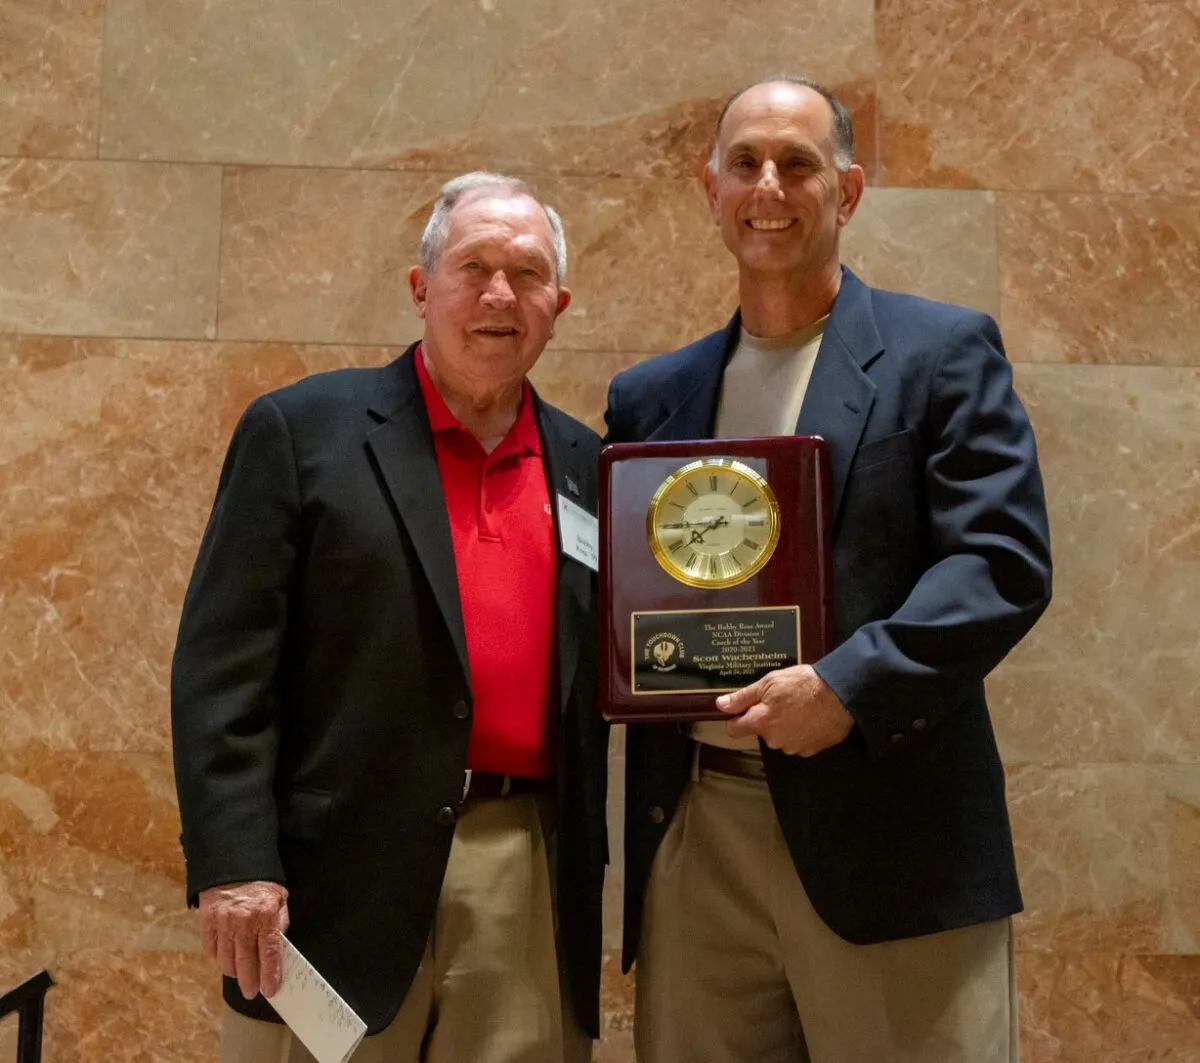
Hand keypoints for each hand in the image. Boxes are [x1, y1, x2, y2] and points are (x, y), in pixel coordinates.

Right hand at [199, 880, 289, 998]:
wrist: (233, 861)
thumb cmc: (261, 881)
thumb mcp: (279, 897)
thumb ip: (280, 921)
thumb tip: (278, 947)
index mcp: (265, 915)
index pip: (269, 953)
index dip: (270, 974)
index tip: (270, 989)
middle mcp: (243, 922)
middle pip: (246, 962)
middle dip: (250, 981)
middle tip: (252, 993)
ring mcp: (223, 922)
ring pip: (227, 959)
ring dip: (234, 972)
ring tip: (240, 977)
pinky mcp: (207, 921)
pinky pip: (211, 948)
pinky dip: (218, 957)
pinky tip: (225, 959)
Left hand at [717, 665, 853, 755]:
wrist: (841, 694)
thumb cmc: (803, 684)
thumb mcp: (769, 682)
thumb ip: (743, 697)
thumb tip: (720, 705)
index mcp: (761, 723)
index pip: (734, 730)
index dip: (736, 719)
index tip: (742, 710)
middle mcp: (774, 740)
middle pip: (761, 732)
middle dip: (767, 719)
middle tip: (781, 700)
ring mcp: (794, 748)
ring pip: (780, 737)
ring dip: (785, 726)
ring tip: (799, 707)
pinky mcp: (811, 750)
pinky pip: (798, 742)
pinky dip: (801, 732)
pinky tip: (810, 717)